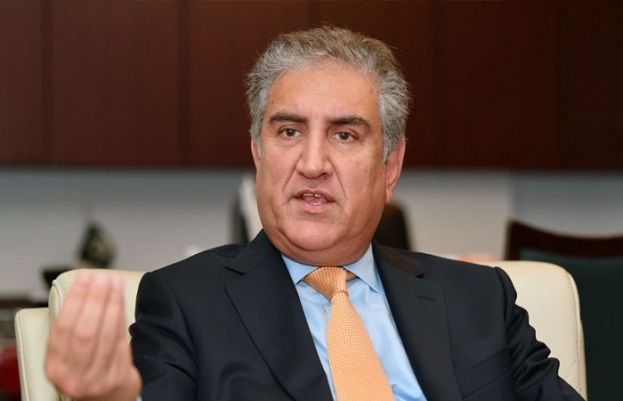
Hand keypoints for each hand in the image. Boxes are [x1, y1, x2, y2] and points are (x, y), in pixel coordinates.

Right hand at [45, 270, 141, 400]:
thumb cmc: (85, 372)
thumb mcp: (67, 358)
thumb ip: (70, 332)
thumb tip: (82, 290)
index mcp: (55, 367)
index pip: (63, 328)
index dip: (74, 300)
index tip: (83, 279)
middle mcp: (74, 374)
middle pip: (85, 330)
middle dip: (94, 300)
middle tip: (101, 278)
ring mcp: (97, 377)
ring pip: (105, 334)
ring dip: (111, 304)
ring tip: (114, 283)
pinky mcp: (118, 375)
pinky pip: (120, 340)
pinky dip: (121, 317)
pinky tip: (121, 301)